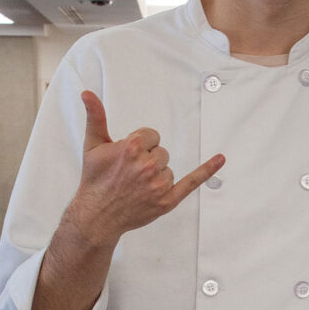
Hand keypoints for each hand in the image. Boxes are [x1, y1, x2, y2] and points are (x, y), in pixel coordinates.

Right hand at [70, 90, 224, 248]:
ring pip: (168, 168)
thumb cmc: (94, 180)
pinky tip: (220, 159)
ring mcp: (159, 185)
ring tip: (136, 186)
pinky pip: (192, 182)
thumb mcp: (93, 145)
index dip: (140, 144)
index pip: (151, 135)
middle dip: (147, 159)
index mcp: (131, 148)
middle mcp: (147, 166)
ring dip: (156, 175)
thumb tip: (88, 93)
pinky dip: (207, 171)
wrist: (96, 216)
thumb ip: (96, 117)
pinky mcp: (167, 201)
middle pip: (161, 152)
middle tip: (129, 174)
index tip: (127, 156)